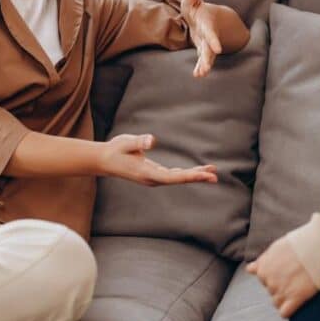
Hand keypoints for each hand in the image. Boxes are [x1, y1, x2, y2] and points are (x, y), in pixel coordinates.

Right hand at [98, 134, 217, 185]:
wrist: (104, 160)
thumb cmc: (115, 150)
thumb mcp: (125, 142)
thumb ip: (138, 142)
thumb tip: (150, 140)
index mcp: (147, 173)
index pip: (172, 176)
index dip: (189, 176)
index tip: (203, 176)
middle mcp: (152, 179)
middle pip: (179, 180)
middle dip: (197, 178)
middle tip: (215, 177)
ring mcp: (154, 178)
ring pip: (178, 178)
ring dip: (194, 175)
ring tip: (211, 173)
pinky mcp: (154, 174)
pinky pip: (174, 175)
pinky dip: (187, 173)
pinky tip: (197, 171)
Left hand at [181, 0, 222, 76]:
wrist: (208, 21)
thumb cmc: (198, 11)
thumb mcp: (193, 1)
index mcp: (207, 24)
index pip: (210, 33)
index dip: (214, 40)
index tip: (218, 50)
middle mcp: (209, 37)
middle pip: (210, 49)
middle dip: (208, 58)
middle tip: (207, 67)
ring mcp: (207, 45)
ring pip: (207, 57)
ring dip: (205, 65)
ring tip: (201, 74)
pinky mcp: (203, 51)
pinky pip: (203, 60)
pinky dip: (201, 67)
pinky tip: (197, 75)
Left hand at [246, 237, 318, 317]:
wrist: (318, 247)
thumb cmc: (298, 244)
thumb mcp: (275, 248)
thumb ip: (262, 261)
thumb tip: (249, 269)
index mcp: (262, 269)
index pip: (263, 280)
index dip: (275, 275)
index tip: (287, 270)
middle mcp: (269, 281)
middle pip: (271, 291)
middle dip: (281, 286)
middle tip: (295, 277)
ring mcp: (281, 291)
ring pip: (277, 302)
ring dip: (285, 298)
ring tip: (298, 286)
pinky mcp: (294, 298)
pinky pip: (284, 313)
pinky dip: (288, 310)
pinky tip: (296, 302)